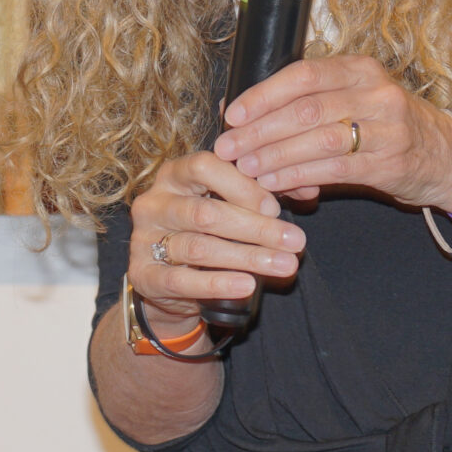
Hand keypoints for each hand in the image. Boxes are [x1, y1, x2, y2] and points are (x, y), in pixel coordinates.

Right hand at [127, 151, 305, 329]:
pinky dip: (219, 282)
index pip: (205, 166)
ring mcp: (143, 240)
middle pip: (207, 212)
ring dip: (247, 257)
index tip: (276, 208)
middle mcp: (154, 203)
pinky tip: (248, 284)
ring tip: (283, 265)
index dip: (243, 186)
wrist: (170, 283)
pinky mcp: (143, 275)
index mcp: (173, 175)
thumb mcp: (229, 208)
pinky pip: (183, 280)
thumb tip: (309, 189)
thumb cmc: (209, 234)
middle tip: (295, 242)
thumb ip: (262, 195)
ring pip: (199, 247)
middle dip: (256, 228)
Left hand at [216, 56, 451, 213]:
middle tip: (228, 147)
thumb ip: (304, 102)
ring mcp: (388, 128)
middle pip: (306, 109)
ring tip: (246, 168)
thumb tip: (237, 109)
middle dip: (260, 130)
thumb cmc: (384, 126)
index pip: (303, 75)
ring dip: (275, 156)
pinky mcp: (391, 163)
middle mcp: (376, 93)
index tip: (232, 114)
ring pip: (318, 140)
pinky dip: (299, 177)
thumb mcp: (354, 99)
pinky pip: (335, 170)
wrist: (445, 156)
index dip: (263, 95)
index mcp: (360, 69)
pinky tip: (275, 184)